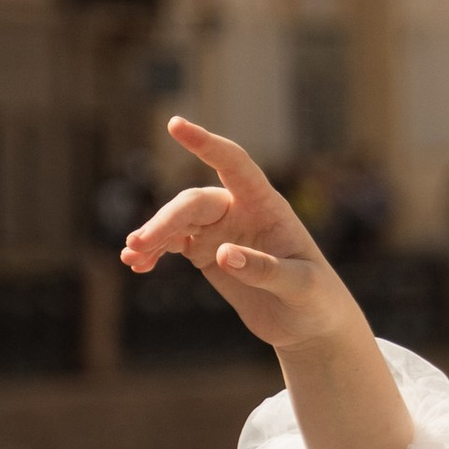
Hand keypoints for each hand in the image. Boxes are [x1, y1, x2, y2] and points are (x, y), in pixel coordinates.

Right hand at [119, 116, 351, 352]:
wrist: (311, 324)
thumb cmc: (317, 299)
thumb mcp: (301, 287)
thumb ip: (265, 270)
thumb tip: (222, 254)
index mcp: (268, 206)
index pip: (234, 164)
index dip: (206, 144)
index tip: (175, 124)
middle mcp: (240, 210)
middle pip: (193, 202)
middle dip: (165, 220)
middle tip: (138, 244)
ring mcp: (221, 230)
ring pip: (177, 221)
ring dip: (152, 236)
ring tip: (131, 258)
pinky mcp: (206, 253)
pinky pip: (173, 243)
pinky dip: (154, 252)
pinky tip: (138, 266)